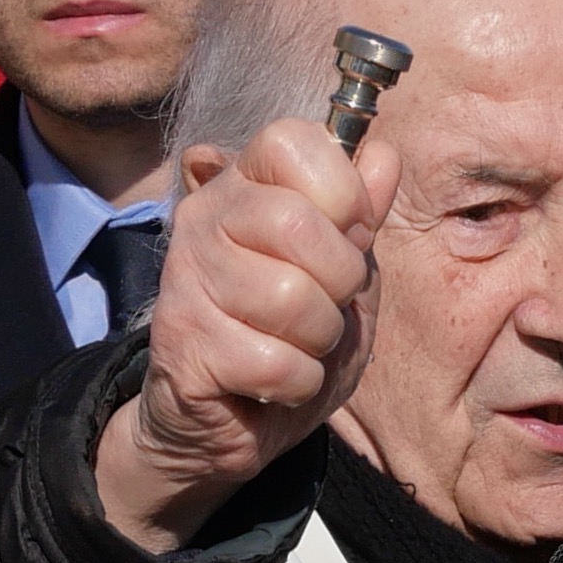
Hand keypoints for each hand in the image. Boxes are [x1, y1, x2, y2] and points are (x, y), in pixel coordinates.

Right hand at [95, 116, 395, 553]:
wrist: (230, 421)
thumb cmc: (291, 338)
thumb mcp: (345, 274)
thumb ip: (361, 216)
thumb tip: (380, 156)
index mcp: (246, 186)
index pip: (292, 141)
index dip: (341, 192)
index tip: (347, 234)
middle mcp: (204, 218)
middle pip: (298, 223)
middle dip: (340, 281)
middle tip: (323, 306)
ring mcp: (185, 278)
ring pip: (292, 297)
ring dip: (318, 339)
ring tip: (295, 345)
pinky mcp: (182, 342)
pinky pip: (277, 362)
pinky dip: (297, 383)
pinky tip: (271, 380)